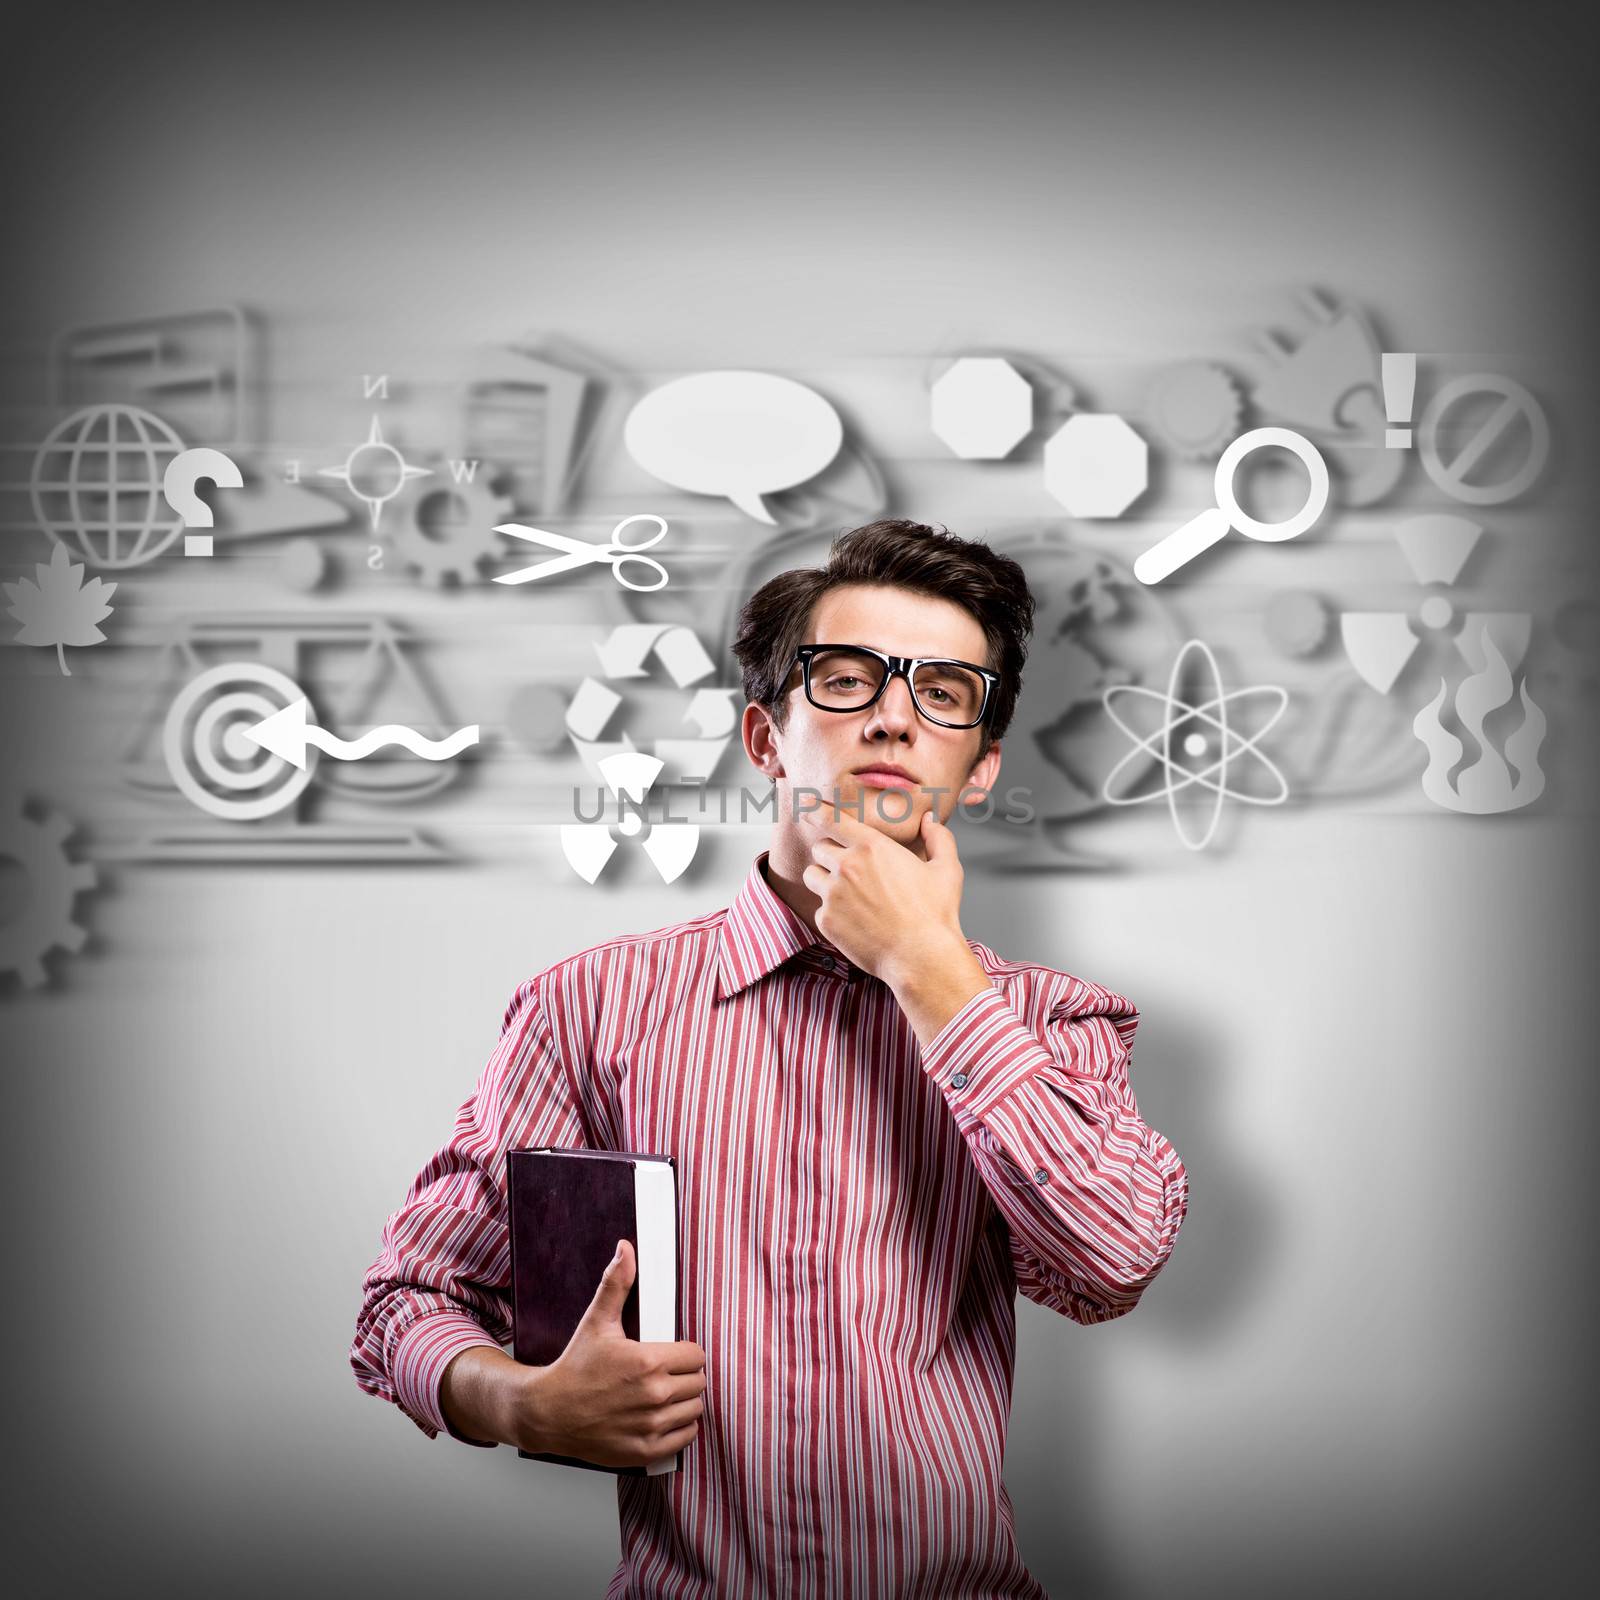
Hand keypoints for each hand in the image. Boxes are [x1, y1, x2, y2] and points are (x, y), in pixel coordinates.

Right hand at [508, 1239, 706, 1468]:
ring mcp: (650, 1426)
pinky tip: (663, 1417)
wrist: (547, 1412)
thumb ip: (616, 1283)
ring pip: (695, 1408)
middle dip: (685, 1375)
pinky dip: (680, 1428)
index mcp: (648, 1362)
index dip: (685, 1352)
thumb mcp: (597, 1321)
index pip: (696, 1355)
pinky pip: (685, 1437)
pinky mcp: (645, 1451)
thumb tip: (626, 1248)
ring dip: (684, 1401)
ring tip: (663, 1395)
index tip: (670, 1354)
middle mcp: (653, 1396)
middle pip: (698, 1382)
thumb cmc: (574, 1366)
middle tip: (665, 1374)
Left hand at [799, 804, 970, 986]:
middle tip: (848, 869)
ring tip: (846, 894)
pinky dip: (831, 912)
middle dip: (831, 854)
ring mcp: (833, 894)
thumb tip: (929, 820)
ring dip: (823, 880)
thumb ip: (938, 837)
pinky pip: (818, 908)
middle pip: (820, 848)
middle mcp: (847, 866)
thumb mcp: (947, 869)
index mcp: (873, 847)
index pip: (832, 819)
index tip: (807, 807)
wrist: (922, 957)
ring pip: (812, 875)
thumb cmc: (936, 914)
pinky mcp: (826, 920)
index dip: (816, 811)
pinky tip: (854, 920)